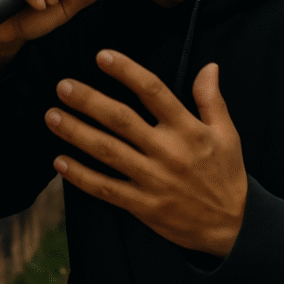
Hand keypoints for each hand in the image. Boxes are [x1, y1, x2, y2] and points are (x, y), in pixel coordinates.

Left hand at [45, 49, 246, 257]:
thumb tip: (208, 66)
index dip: (127, 71)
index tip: (102, 56)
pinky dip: (81, 176)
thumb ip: (212, 99)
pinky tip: (59, 162)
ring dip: (76, 133)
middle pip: (121, 120)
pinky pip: (105, 188)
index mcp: (187, 129)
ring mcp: (152, 180)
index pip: (153, 92)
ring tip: (52, 116)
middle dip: (89, 101)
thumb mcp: (227, 134)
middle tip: (63, 86)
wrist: (232, 228)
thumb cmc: (226, 175)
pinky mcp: (142, 205)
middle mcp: (167, 152)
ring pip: (107, 152)